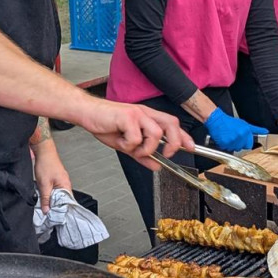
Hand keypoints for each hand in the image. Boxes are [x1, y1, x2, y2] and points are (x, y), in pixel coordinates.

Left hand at [31, 139, 71, 212]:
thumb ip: (46, 199)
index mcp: (66, 186)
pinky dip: (50, 194)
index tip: (54, 217)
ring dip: (52, 200)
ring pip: (57, 195)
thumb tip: (47, 210)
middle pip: (62, 200)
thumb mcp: (44, 185)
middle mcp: (66, 184)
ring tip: (45, 204)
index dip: (60, 211)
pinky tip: (44, 195)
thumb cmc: (46, 164)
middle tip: (47, 212)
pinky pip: (55, 190)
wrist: (43, 151)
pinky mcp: (57, 179)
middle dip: (55, 206)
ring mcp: (62, 181)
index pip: (67, 203)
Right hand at [78, 100, 193, 170]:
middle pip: (172, 124)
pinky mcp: (126, 116)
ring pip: (156, 134)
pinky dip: (129, 145)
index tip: (190, 147)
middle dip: (174, 142)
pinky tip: (120, 141)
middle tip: (166, 154)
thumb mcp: (126, 144)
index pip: (172, 124)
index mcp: (147, 117)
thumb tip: (156, 165)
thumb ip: (142, 154)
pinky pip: (136, 137)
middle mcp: (145, 113)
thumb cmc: (104, 123)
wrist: (87, 113)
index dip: (184, 136)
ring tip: (133, 148)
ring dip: (146, 147)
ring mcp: (137, 114)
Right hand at [204, 108, 266, 151]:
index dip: (245, 143)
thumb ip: (256, 129)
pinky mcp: (225, 143)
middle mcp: (240, 136)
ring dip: (231, 145)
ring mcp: (232, 140)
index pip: (249, 145)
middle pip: (241, 148)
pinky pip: (226, 149)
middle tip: (233, 137)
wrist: (217, 120)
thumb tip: (265, 131)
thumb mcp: (245, 124)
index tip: (241, 140)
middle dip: (237, 144)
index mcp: (246, 131)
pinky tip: (224, 139)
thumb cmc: (230, 122)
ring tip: (228, 137)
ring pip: (234, 149)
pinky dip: (224, 145)